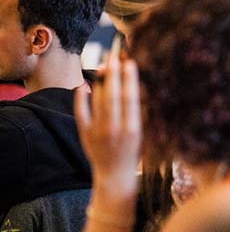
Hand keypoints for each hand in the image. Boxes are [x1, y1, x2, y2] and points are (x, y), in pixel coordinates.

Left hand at [75, 54, 141, 197]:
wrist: (116, 176)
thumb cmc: (135, 155)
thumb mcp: (145, 136)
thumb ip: (142, 115)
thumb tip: (141, 89)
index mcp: (134, 130)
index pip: (131, 99)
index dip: (130, 79)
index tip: (130, 62)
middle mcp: (115, 129)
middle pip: (114, 95)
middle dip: (114, 73)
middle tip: (115, 55)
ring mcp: (98, 132)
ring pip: (99, 100)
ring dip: (102, 81)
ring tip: (105, 64)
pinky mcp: (85, 135)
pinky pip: (81, 112)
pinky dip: (82, 98)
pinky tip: (84, 84)